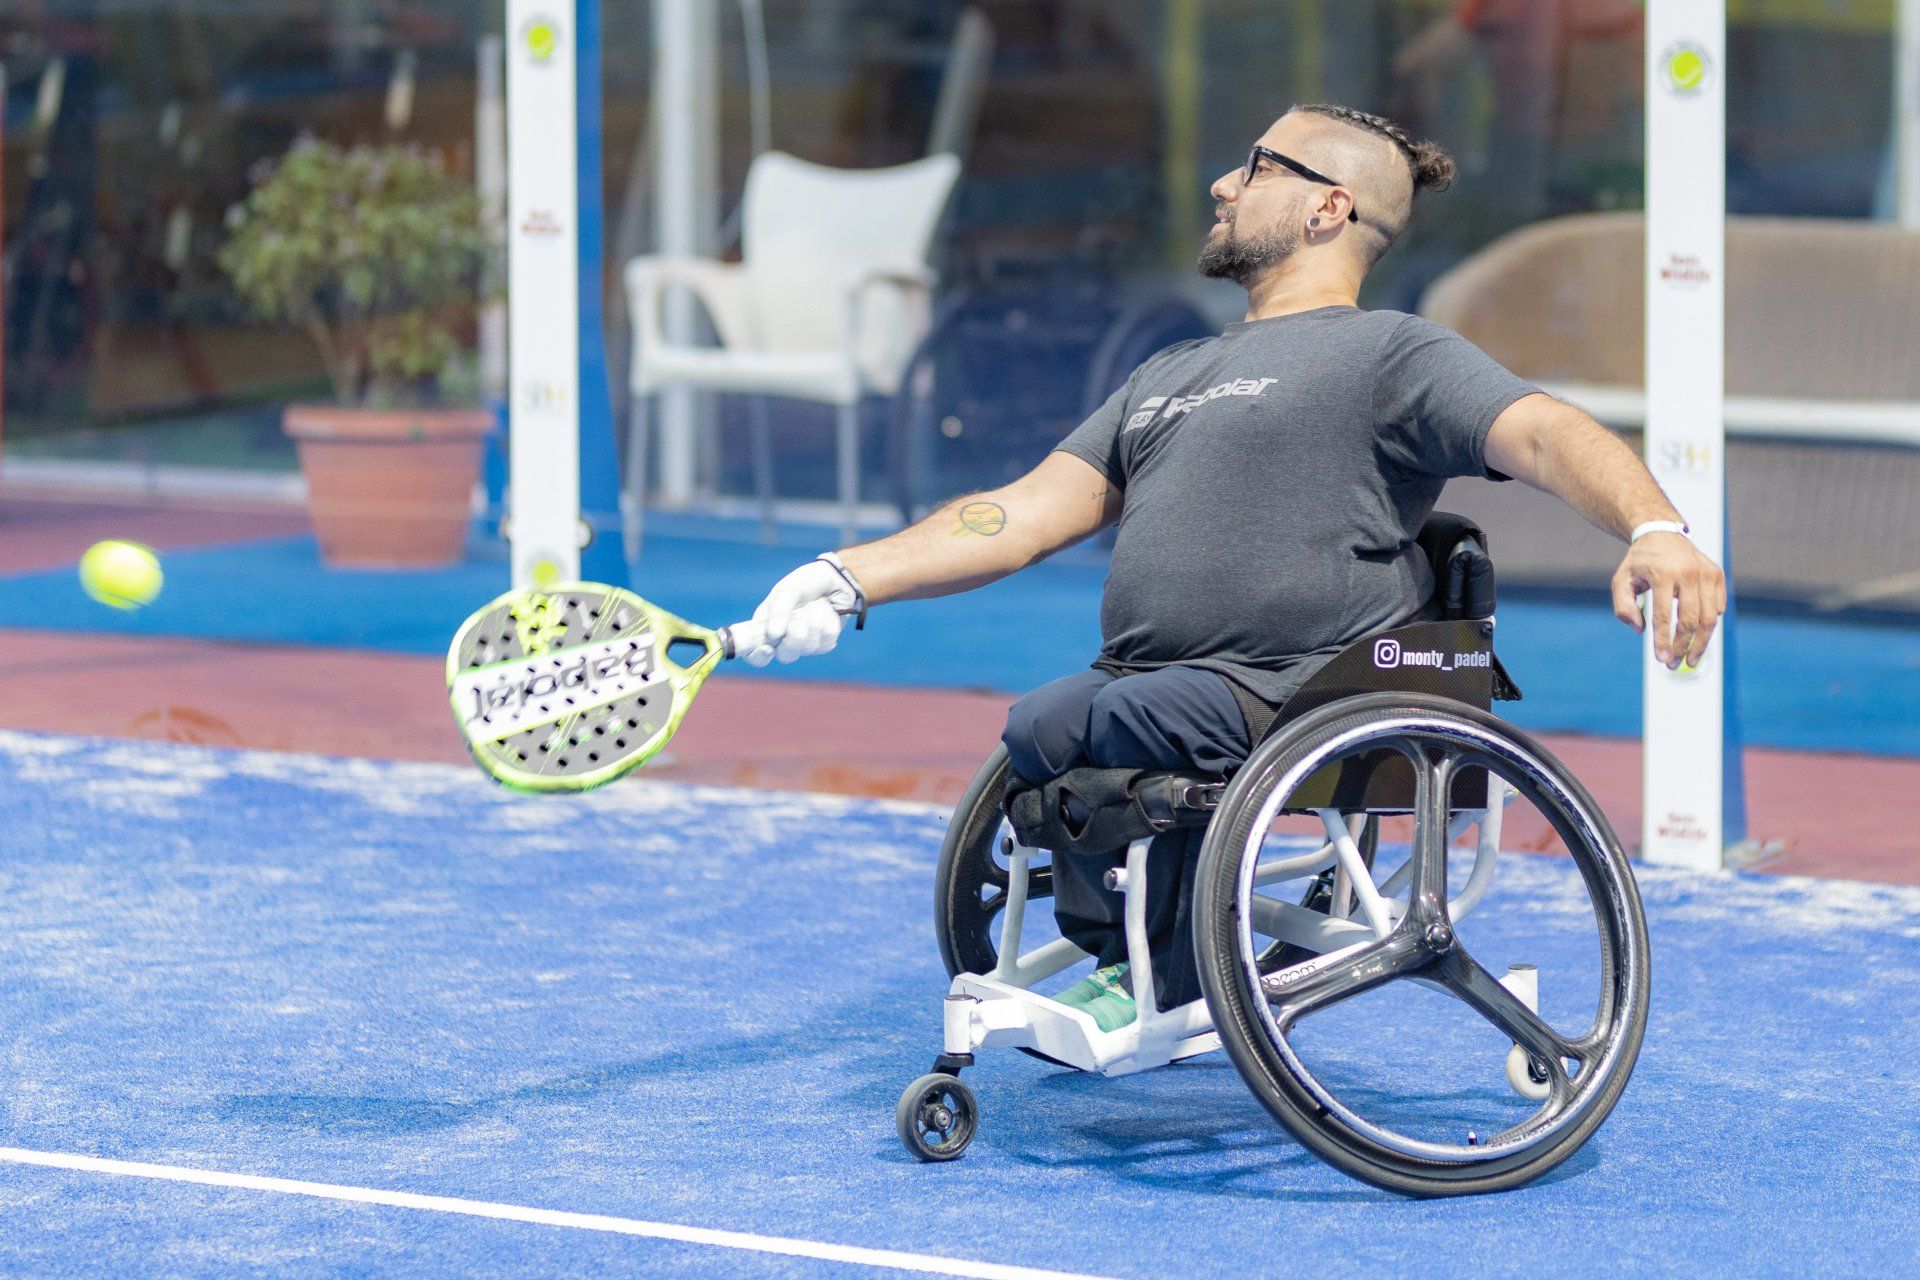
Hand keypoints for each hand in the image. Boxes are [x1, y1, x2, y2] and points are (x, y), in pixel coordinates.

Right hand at [742, 557, 860, 665]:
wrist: (836, 578)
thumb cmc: (806, 582)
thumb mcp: (788, 589)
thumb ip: (778, 610)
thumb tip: (772, 635)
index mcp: (767, 627)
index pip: (755, 654)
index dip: (758, 656)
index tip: (767, 648)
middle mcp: (784, 640)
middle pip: (785, 655)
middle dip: (795, 634)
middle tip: (799, 615)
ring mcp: (805, 644)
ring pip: (808, 647)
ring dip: (814, 620)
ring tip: (815, 604)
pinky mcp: (824, 643)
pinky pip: (826, 641)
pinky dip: (828, 621)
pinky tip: (827, 610)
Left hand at [1611, 533, 1726, 669]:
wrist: (1662, 533)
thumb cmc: (1639, 562)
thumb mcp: (1621, 580)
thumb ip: (1624, 606)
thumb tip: (1639, 631)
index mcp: (1662, 574)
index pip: (1663, 616)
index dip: (1663, 641)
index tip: (1661, 660)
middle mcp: (1688, 573)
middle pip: (1690, 621)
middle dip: (1682, 647)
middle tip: (1674, 665)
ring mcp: (1706, 573)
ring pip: (1709, 618)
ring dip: (1701, 643)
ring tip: (1690, 660)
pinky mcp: (1716, 574)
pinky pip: (1717, 607)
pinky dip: (1709, 625)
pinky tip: (1698, 637)